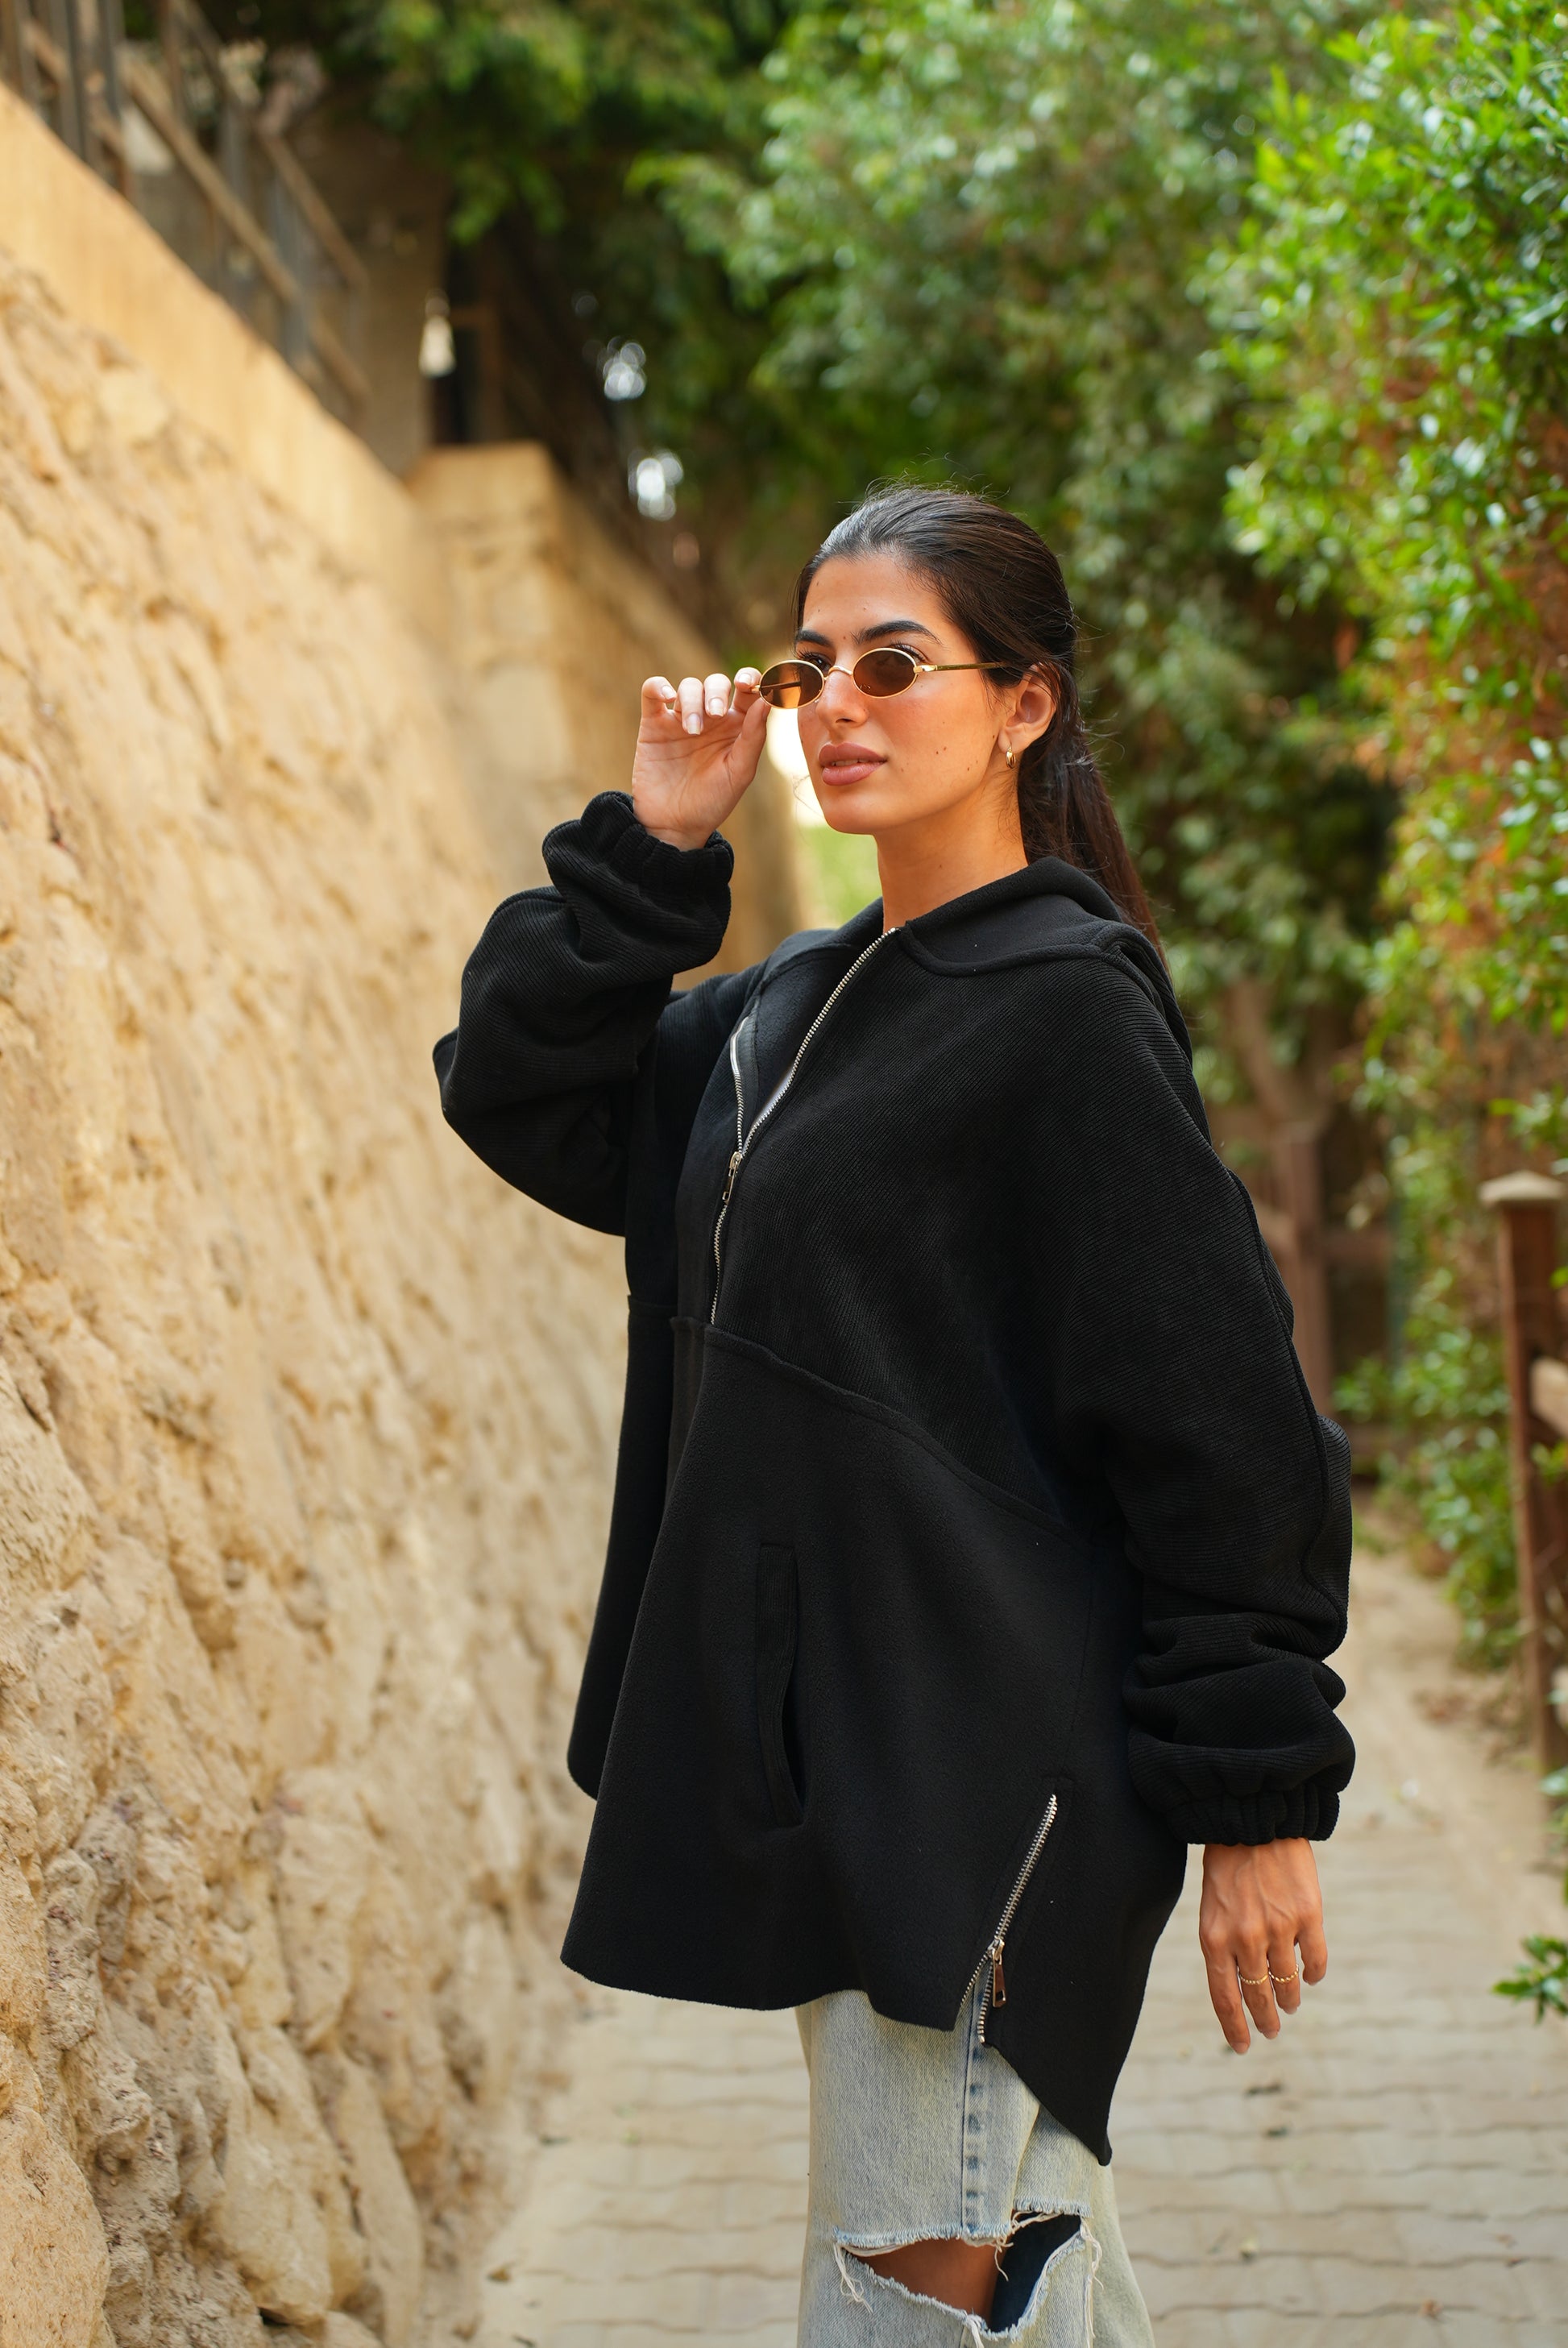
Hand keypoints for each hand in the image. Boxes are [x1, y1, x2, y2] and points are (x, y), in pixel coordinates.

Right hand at [632, 668, 768, 849]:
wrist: (674, 825)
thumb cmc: (712, 802)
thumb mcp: (739, 772)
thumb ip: (754, 736)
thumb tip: (767, 701)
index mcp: (737, 727)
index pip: (748, 690)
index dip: (751, 678)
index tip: (748, 684)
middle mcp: (710, 719)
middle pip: (716, 683)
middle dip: (717, 692)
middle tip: (715, 715)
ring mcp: (680, 719)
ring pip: (688, 687)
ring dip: (692, 702)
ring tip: (692, 731)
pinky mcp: (653, 724)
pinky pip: (652, 691)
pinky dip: (658, 686)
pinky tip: (665, 697)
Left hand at [1199, 1838, 1326, 2052]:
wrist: (1253, 1817)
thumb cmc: (1226, 1862)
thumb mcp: (1211, 1907)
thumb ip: (1224, 1945)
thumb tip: (1241, 1983)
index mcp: (1213, 1938)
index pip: (1225, 1999)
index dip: (1235, 2028)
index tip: (1243, 2047)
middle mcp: (1245, 1939)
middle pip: (1258, 1997)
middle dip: (1265, 2019)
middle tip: (1271, 2029)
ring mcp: (1278, 1929)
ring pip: (1288, 1984)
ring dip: (1290, 1999)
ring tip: (1290, 2003)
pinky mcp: (1307, 1915)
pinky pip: (1314, 1961)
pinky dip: (1313, 1974)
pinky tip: (1310, 1977)